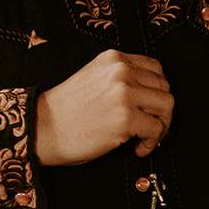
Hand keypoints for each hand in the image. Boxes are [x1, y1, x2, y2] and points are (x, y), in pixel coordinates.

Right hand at [34, 50, 175, 164]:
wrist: (42, 128)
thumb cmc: (66, 110)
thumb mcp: (93, 77)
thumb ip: (120, 78)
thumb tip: (150, 96)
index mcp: (114, 59)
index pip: (155, 68)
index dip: (156, 91)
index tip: (149, 108)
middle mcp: (121, 71)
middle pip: (164, 87)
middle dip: (160, 110)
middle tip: (149, 127)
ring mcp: (124, 93)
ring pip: (167, 105)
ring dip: (161, 125)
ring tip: (144, 138)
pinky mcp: (126, 117)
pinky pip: (157, 129)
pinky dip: (152, 142)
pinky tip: (136, 149)